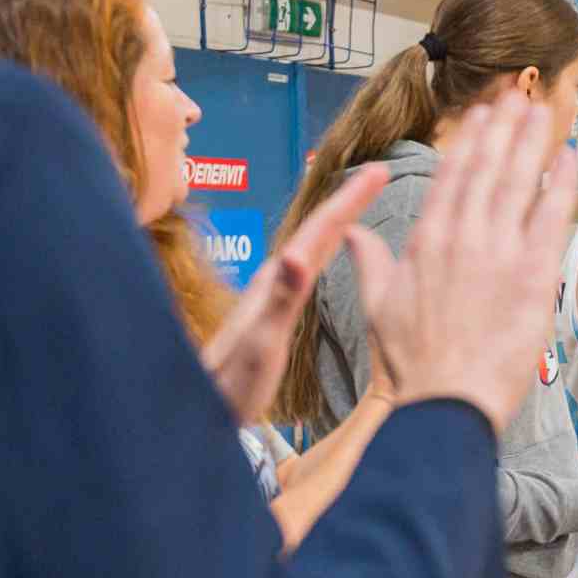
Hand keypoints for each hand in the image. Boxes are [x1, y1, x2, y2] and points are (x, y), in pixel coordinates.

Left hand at [203, 163, 390, 421]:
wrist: (198, 406)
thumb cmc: (234, 384)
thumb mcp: (263, 344)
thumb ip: (282, 299)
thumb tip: (297, 255)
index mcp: (278, 281)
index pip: (320, 230)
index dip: (350, 200)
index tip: (378, 171)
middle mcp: (273, 278)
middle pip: (317, 229)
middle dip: (348, 200)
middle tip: (377, 174)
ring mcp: (271, 291)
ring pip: (311, 243)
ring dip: (338, 219)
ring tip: (360, 199)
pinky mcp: (271, 306)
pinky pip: (307, 263)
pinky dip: (325, 247)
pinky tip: (325, 250)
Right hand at [346, 94, 577, 430]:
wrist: (448, 401)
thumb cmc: (412, 364)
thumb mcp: (378, 308)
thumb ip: (370, 262)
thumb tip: (352, 232)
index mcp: (426, 241)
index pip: (452, 177)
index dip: (470, 141)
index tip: (482, 116)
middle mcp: (463, 236)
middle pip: (488, 168)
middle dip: (505, 128)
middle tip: (520, 95)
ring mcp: (500, 252)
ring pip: (519, 182)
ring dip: (532, 143)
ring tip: (543, 112)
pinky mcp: (533, 274)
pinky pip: (550, 217)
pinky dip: (558, 184)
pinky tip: (566, 159)